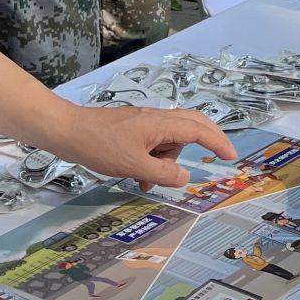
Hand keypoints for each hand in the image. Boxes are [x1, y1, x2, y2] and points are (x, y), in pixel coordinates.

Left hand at [49, 104, 236, 188]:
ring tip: (146, 181)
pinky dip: (153, 159)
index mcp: (161, 124)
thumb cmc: (100, 146)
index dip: (218, 142)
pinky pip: (154, 142)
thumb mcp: (133, 166)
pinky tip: (137, 175)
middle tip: (220, 155)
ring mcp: (145, 122)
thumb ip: (162, 173)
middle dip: (207, 139)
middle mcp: (157, 118)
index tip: (231, 156)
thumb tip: (185, 177)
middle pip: (193, 124)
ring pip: (171, 138)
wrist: (69, 131)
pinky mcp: (134, 128)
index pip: (199, 130)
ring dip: (167, 160)